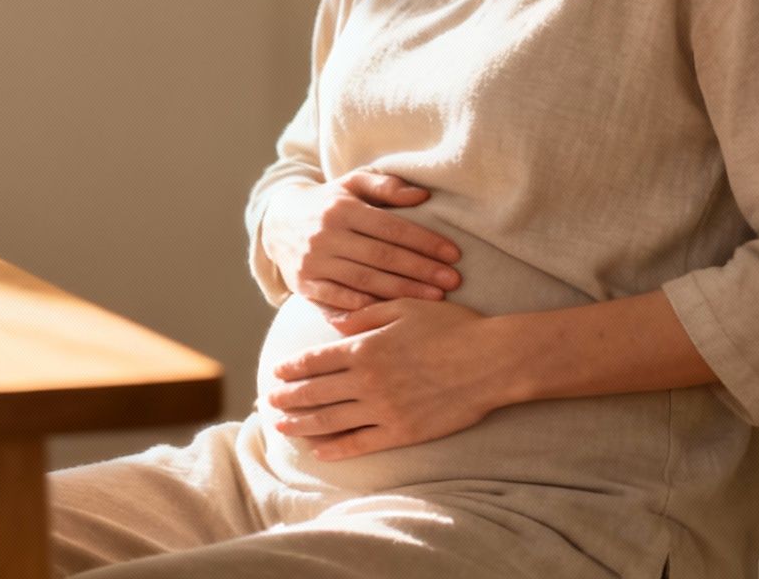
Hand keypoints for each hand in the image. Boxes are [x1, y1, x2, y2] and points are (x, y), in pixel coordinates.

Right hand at [260, 170, 461, 312]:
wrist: (277, 223)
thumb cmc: (328, 203)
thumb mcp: (351, 185)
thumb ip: (385, 186)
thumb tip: (422, 195)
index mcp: (342, 208)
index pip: (391, 227)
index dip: (425, 241)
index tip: (454, 254)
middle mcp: (326, 235)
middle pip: (382, 257)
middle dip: (421, 270)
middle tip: (453, 281)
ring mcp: (313, 262)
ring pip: (364, 281)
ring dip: (402, 292)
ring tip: (435, 298)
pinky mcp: (303, 285)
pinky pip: (337, 301)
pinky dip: (365, 308)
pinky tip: (392, 313)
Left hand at [264, 298, 504, 459]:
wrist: (491, 361)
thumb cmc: (451, 327)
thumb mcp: (404, 309)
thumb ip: (364, 316)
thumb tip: (332, 323)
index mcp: (364, 348)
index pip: (315, 360)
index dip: (291, 368)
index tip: (276, 372)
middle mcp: (367, 381)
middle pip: (314, 393)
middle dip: (286, 398)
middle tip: (266, 403)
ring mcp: (383, 410)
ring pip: (330, 421)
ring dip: (300, 425)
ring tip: (281, 427)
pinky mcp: (402, 432)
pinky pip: (360, 444)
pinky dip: (335, 448)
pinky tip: (318, 450)